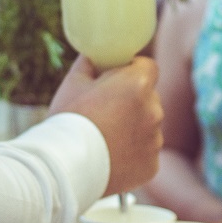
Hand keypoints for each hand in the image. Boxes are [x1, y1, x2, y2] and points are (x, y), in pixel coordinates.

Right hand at [50, 55, 162, 194]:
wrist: (66, 167)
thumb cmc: (68, 120)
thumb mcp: (73, 82)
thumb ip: (90, 62)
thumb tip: (95, 54)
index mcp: (138, 84)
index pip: (148, 67)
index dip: (132, 70)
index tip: (116, 78)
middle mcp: (154, 111)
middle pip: (149, 98)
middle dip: (132, 100)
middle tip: (105, 110)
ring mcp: (155, 141)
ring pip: (148, 127)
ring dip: (133, 128)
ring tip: (104, 137)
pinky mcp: (152, 166)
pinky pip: (145, 153)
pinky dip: (133, 154)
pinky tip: (111, 156)